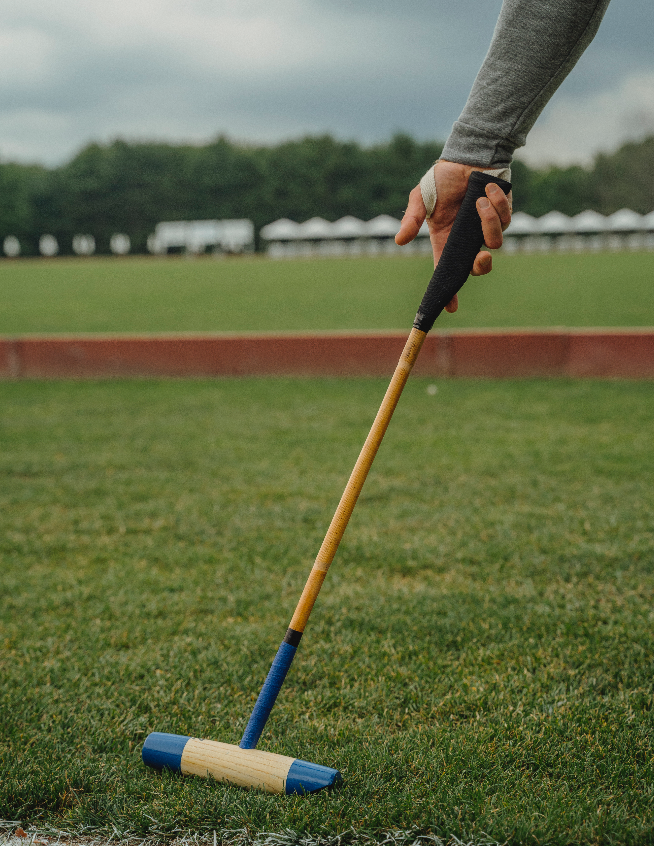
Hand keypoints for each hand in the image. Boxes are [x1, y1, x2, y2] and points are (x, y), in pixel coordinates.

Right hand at [395, 160, 511, 311]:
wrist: (467, 156)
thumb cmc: (442, 178)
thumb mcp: (421, 197)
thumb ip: (411, 219)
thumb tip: (399, 242)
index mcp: (446, 241)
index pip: (448, 271)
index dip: (449, 291)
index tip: (450, 307)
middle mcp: (468, 239)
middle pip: (478, 267)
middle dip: (481, 266)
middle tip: (481, 256)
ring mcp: (487, 228)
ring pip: (495, 242)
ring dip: (488, 222)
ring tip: (478, 200)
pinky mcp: (504, 214)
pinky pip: (506, 219)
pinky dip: (496, 203)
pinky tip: (487, 188)